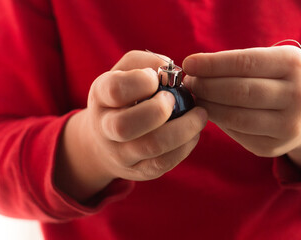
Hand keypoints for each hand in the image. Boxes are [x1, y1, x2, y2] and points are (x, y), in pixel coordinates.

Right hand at [56, 51, 207, 200]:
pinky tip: (194, 132)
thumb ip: (148, 62)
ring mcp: (120, 153)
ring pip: (151, 147)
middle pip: (125, 126)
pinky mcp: (138, 171)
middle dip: (159, 110)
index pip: (114, 90)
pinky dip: (186, 146)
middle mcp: (104, 128)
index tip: (157, 78)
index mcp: (101, 96)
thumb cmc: (126, 95)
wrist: (107, 139)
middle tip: (175, 100)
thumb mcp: (128, 71)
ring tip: (199, 115)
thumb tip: (173, 70)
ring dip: (183, 129)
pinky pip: (164, 163)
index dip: (141, 82)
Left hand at [182, 46, 300, 178]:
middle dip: (207, 86)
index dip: (212, 64)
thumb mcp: (270, 61)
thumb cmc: (278, 79)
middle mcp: (299, 96)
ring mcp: (289, 125)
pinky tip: (210, 112)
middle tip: (190, 83)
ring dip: (208, 106)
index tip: (189, 64)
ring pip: (236, 116)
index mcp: (294, 65)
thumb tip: (194, 71)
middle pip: (239, 91)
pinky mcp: (274, 147)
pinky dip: (219, 121)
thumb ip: (238, 63)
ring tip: (197, 97)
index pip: (244, 63)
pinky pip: (237, 133)